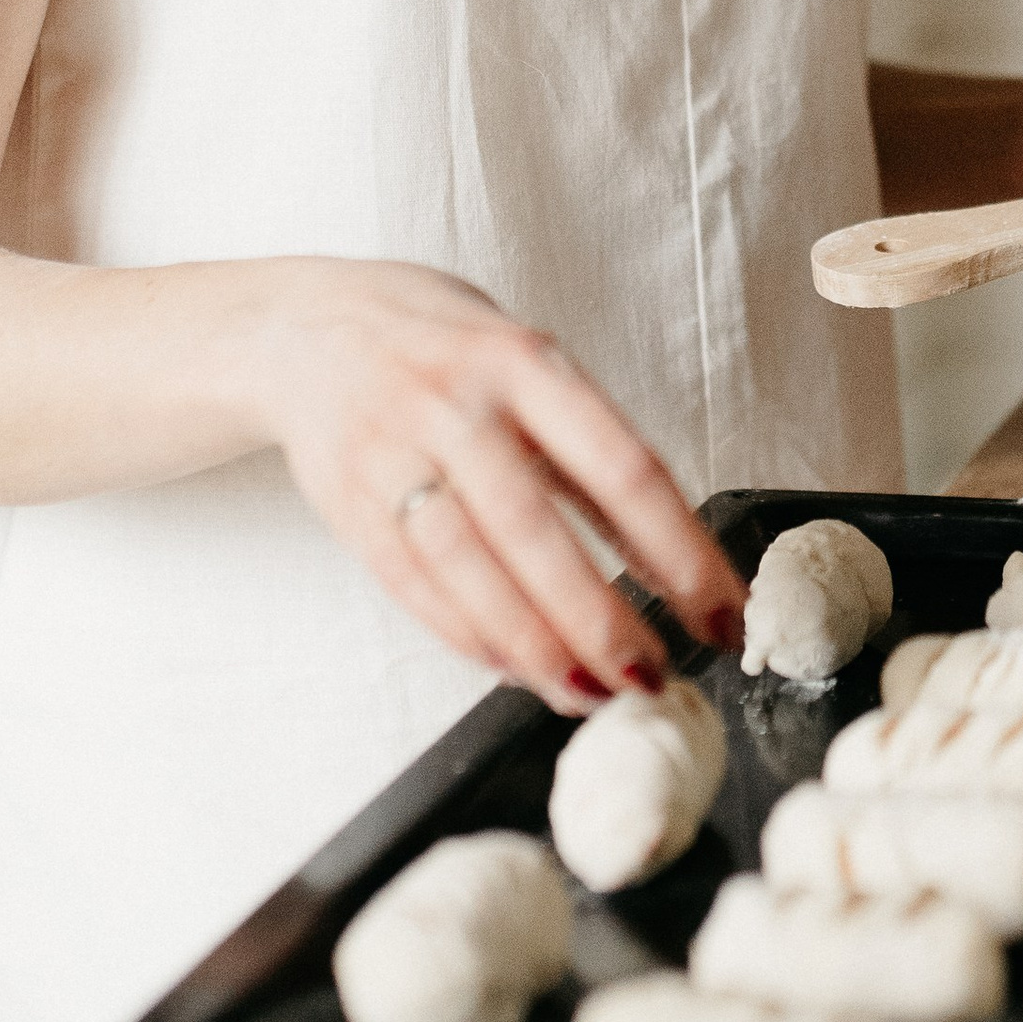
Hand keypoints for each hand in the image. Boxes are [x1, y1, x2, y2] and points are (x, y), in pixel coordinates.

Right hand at [254, 262, 744, 715]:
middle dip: (600, 617)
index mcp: (522, 361)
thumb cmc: (441, 349)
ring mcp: (394, 453)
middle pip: (535, 528)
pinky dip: (472, 636)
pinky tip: (520, 668)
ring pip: (469, 567)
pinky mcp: (349, 504)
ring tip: (592, 692)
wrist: (300, 328)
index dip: (679, 549)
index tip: (722, 611)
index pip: (619, 466)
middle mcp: (456, 404)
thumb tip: (671, 557)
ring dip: (536, 645)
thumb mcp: (525, 364)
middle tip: (652, 677)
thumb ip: (587, 455)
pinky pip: (415, 585)